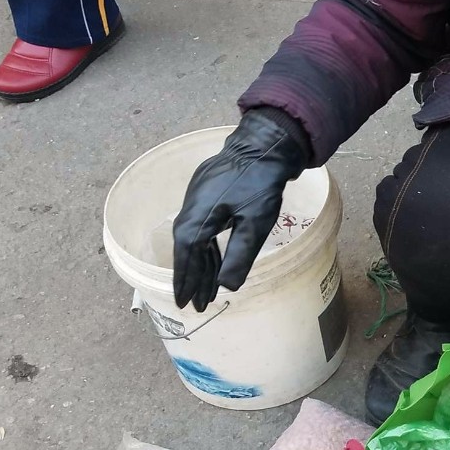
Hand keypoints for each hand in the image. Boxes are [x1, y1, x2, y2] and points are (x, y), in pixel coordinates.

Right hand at [172, 110, 309, 311]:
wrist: (264, 145)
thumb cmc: (261, 184)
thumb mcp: (255, 223)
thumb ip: (239, 255)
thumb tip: (227, 287)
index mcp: (198, 218)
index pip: (187, 257)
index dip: (185, 282)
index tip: (185, 303)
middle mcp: (191, 210)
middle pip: (187, 250)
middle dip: (191, 279)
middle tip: (195, 304)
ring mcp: (197, 200)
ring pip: (194, 239)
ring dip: (200, 265)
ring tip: (206, 290)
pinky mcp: (206, 194)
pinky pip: (200, 228)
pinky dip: (206, 247)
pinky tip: (212, 259)